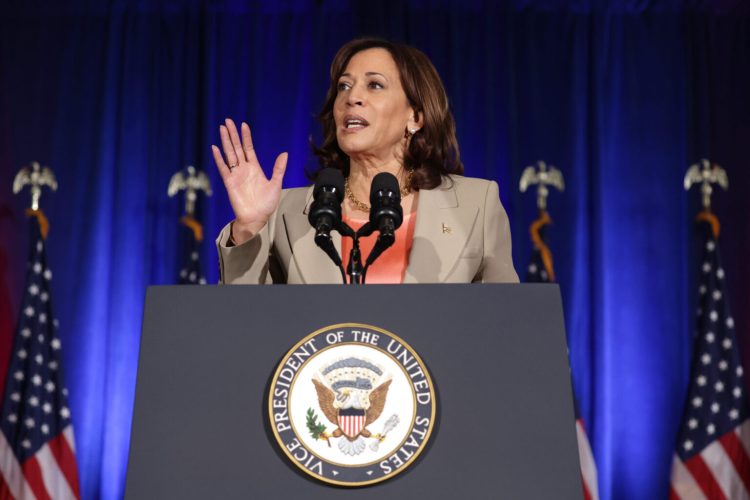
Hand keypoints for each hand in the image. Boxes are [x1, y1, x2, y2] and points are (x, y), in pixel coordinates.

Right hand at [212, 118, 287, 243]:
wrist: (257, 218)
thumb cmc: (267, 204)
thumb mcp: (276, 184)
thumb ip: (278, 169)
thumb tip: (284, 153)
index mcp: (255, 168)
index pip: (249, 148)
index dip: (246, 137)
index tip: (243, 125)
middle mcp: (244, 169)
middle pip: (237, 148)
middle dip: (233, 134)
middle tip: (228, 121)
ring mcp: (236, 175)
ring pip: (229, 154)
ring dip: (225, 142)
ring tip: (222, 128)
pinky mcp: (229, 183)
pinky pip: (223, 168)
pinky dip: (218, 158)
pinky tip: (215, 148)